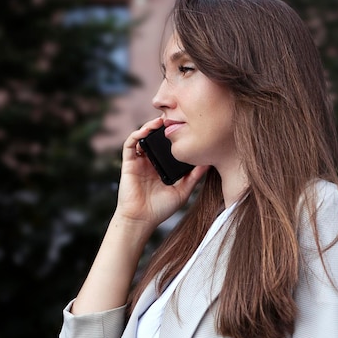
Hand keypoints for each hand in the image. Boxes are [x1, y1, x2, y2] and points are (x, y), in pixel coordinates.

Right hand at [115, 117, 208, 232]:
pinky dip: (137, 135)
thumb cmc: (161, 209)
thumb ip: (194, 177)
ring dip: (149, 127)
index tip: (186, 126)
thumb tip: (208, 162)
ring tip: (160, 121)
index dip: (174, 135)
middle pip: (155, 138)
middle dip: (162, 127)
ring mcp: (139, 161)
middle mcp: (150, 161)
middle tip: (173, 117)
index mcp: (162, 166)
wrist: (142, 220)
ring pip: (143, 137)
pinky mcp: (128, 163)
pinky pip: (130, 144)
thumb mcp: (183, 191)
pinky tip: (146, 131)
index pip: (168, 146)